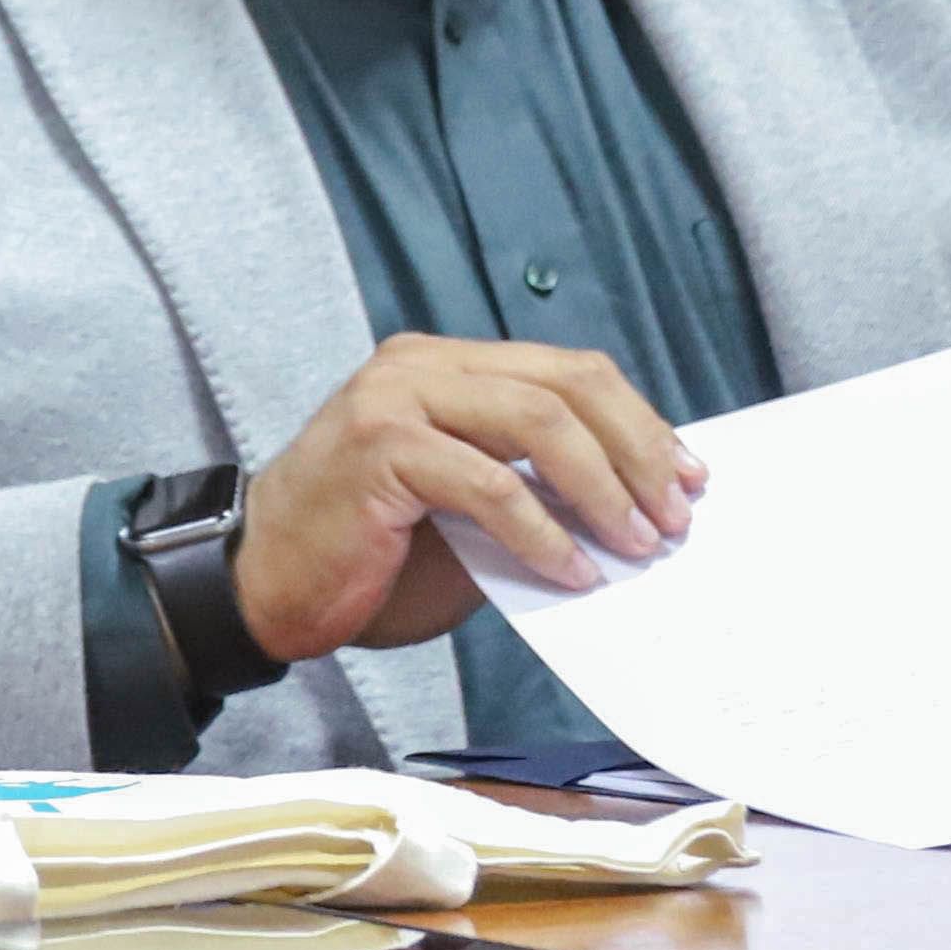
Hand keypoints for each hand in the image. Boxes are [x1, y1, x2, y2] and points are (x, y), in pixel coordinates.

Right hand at [233, 334, 701, 667]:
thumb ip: (532, 485)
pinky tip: (568, 570)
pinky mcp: (379, 451)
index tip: (688, 479)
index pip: (568, 372)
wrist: (262, 583)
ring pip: (537, 420)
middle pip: (566, 383)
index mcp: (443, 366)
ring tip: (633, 544)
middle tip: (673, 517)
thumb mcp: (465, 507)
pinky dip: (541, 531)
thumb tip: (634, 502)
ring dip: (602, 489)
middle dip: (637, 452)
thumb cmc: (366, 552)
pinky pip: (487, 484)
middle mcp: (419, 366)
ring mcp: (394, 401)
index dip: (641, 423)